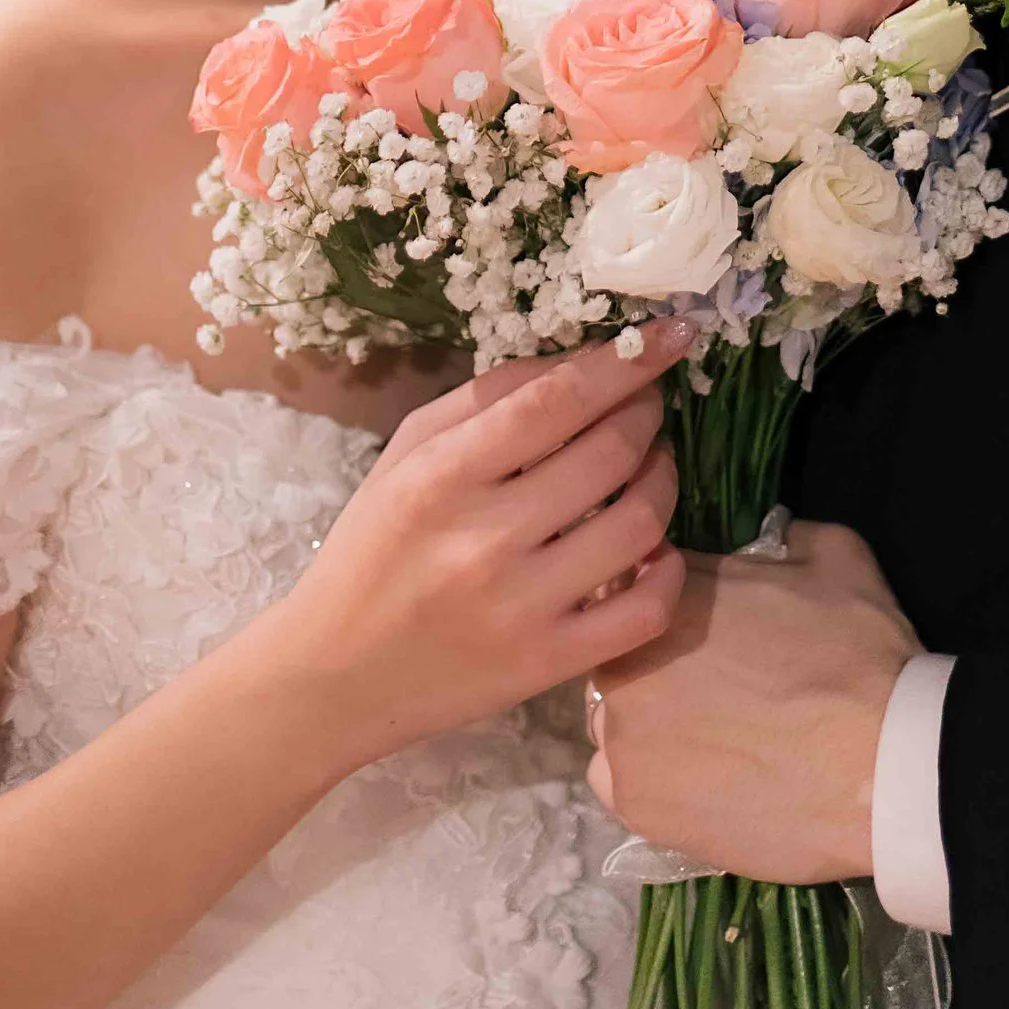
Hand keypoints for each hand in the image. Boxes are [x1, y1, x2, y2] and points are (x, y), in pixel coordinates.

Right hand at [274, 329, 687, 775]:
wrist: (337, 675)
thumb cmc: (372, 550)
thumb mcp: (405, 455)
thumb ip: (485, 398)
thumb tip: (578, 358)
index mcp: (440, 476)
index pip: (556, 400)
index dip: (625, 361)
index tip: (671, 334)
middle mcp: (484, 540)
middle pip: (610, 452)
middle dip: (647, 412)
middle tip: (648, 404)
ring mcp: (523, 607)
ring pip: (640, 524)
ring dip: (664, 479)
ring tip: (651, 467)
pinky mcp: (550, 665)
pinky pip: (646, 611)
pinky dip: (669, 569)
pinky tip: (656, 548)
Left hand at [588, 519, 917, 882]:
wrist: (886, 767)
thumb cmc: (860, 658)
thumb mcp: (837, 557)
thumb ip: (789, 537)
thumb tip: (775, 536)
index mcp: (666, 595)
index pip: (641, 589)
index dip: (675, 610)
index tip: (708, 633)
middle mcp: (627, 660)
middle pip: (621, 658)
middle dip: (655, 667)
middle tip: (712, 691)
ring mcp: (623, 737)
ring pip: (617, 724)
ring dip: (649, 727)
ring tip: (712, 744)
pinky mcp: (636, 803)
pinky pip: (621, 784)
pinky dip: (652, 783)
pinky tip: (700, 784)